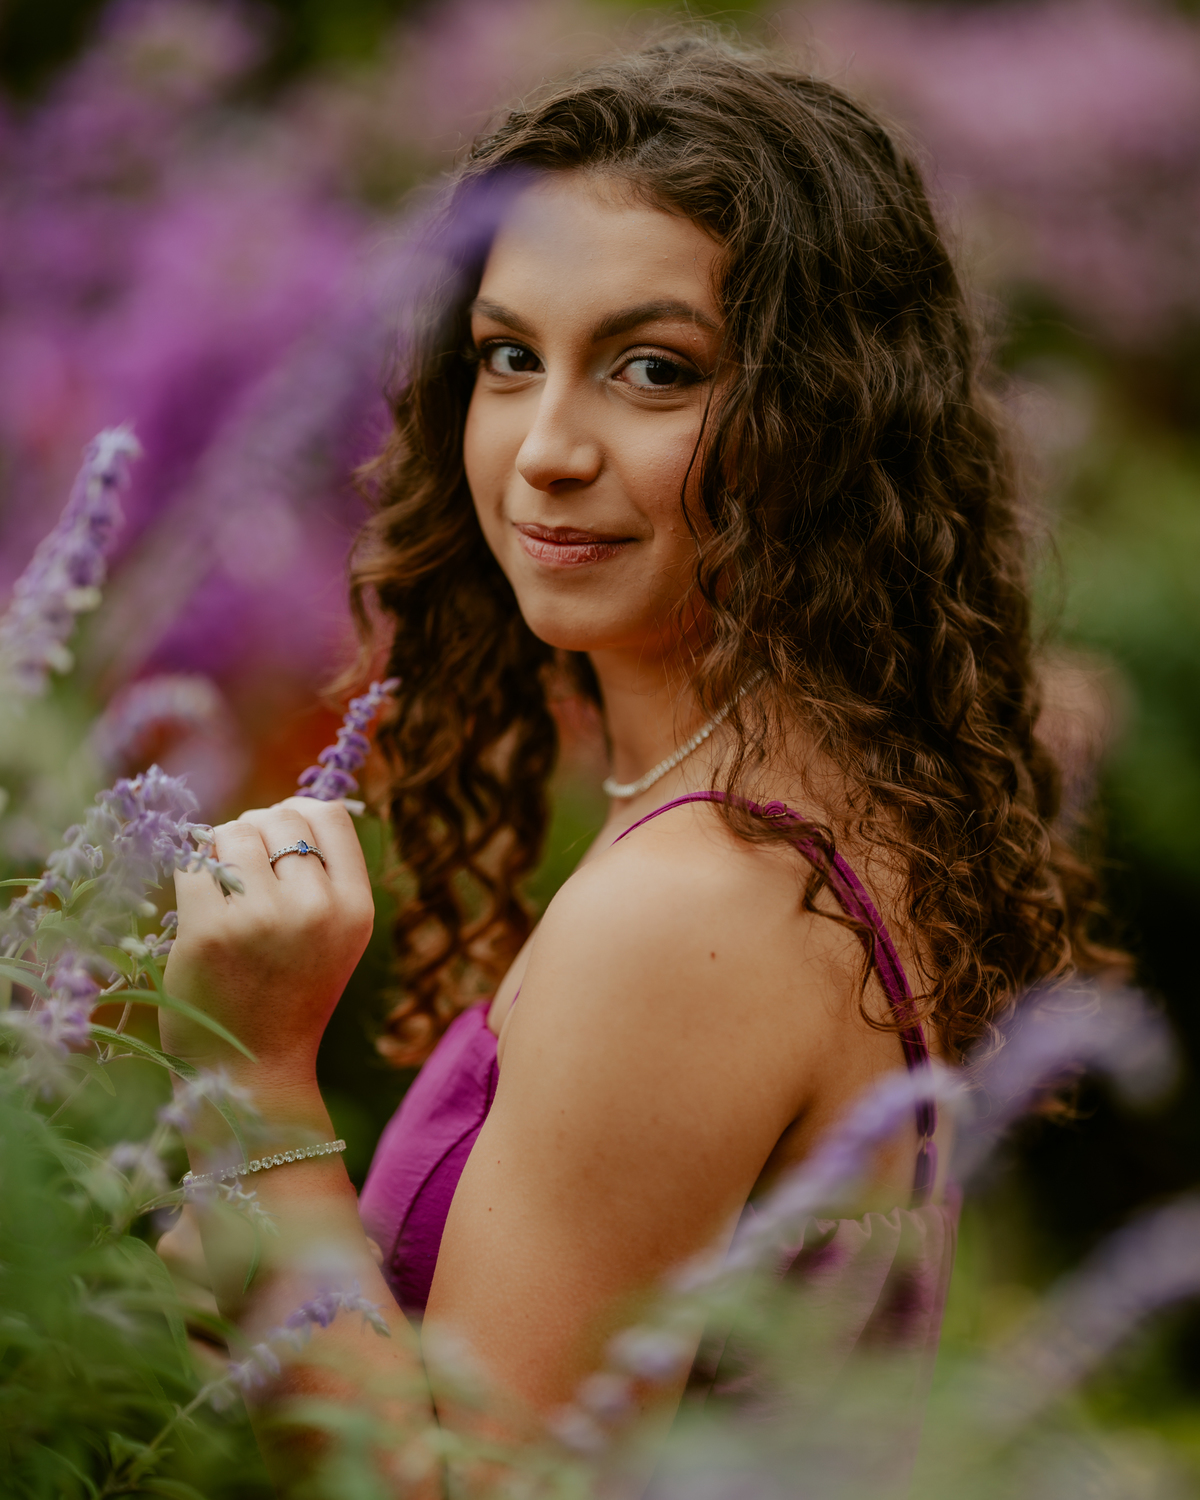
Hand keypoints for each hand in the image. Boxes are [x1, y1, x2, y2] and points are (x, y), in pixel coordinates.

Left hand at [161, 798, 375, 1085]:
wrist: (254, 1071)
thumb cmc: (290, 992)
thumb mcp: (334, 935)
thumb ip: (324, 876)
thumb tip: (285, 808)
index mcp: (355, 908)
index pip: (329, 814)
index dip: (297, 811)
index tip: (277, 836)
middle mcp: (315, 909)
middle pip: (277, 817)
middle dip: (253, 831)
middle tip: (243, 869)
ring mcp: (261, 920)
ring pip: (232, 833)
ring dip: (219, 850)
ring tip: (221, 887)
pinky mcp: (209, 933)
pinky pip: (192, 866)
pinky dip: (190, 875)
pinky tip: (198, 904)